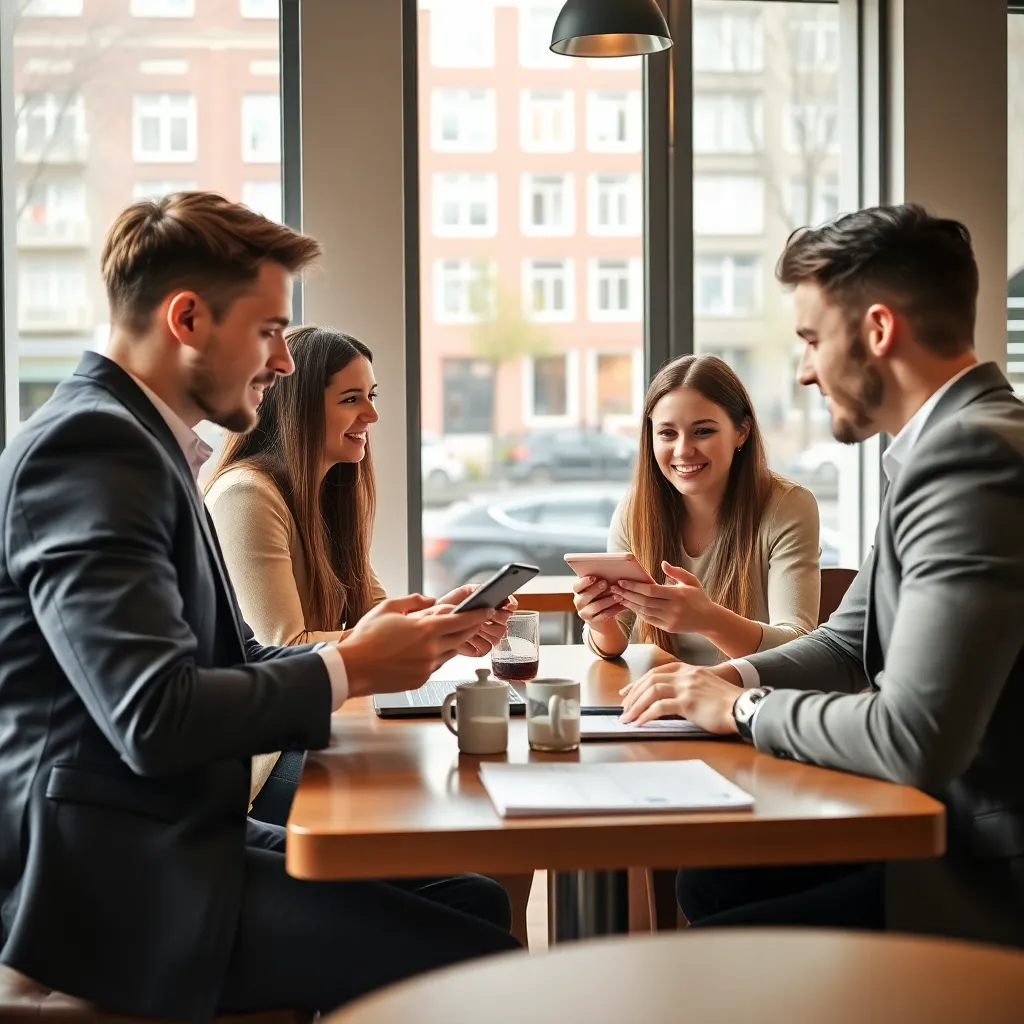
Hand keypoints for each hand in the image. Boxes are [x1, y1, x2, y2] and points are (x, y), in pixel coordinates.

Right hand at [338, 594, 492, 697]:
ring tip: (447, 634)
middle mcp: (431, 649)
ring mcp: (427, 667)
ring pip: (450, 652)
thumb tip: (429, 600)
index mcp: (425, 629)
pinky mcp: (421, 679)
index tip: (486, 610)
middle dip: (471, 627)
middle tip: (475, 620)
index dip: (477, 614)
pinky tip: (426, 650)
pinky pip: (436, 665)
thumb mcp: (388, 608)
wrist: (353, 668)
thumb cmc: (366, 638)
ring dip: (453, 642)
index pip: (461, 620)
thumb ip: (413, 600)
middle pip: (462, 637)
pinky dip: (437, 656)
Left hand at [434, 586, 517, 656]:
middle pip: (504, 623)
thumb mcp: (464, 593)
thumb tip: (487, 593)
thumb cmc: (451, 605)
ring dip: (486, 631)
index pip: (509, 606)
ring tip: (474, 625)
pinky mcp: (479, 649)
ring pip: (497, 636)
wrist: (436, 619)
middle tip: (483, 616)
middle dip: (495, 619)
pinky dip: (477, 642)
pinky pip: (486, 648)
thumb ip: (477, 590)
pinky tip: (469, 636)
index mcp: (492, 606)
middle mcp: (493, 622)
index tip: (508, 606)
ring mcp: (487, 636)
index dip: (510, 605)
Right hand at [572, 575, 623, 624]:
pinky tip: (621, 605)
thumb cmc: (601, 595)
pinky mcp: (593, 621)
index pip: (577, 586)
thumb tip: (610, 570)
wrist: (601, 613)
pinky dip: (613, 610)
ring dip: (607, 600)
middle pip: (584, 596)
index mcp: (578, 591)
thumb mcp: (597, 586)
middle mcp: (579, 602)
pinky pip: (603, 615)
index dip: (584, 582)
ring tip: (618, 596)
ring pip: (595, 606)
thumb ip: (599, 579)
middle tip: (606, 583)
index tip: (593, 577)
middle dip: (596, 589)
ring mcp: (585, 613)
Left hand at [612, 562, 715, 634]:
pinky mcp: (668, 628)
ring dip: (630, 604)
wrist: (709, 620)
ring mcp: (670, 620)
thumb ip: (676, 572)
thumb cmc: (699, 597)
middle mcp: (673, 609)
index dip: (635, 586)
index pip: (651, 590)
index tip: (622, 581)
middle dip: (627, 595)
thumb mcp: (691, 581)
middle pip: (644, 602)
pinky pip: (649, 620)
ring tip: (618, 597)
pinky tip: (631, 605)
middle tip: (614, 588)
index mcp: (678, 595)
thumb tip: (663, 563)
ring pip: (645, 612)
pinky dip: (639, 613)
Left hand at [619, 662, 741, 732]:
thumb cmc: (728, 702)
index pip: (657, 672)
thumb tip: (669, 702)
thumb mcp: (706, 687)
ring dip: (636, 706)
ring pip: (651, 691)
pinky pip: (659, 707)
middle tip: (624, 708)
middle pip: (650, 680)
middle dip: (633, 695)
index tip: (627, 692)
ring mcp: (686, 687)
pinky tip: (640, 723)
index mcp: (689, 670)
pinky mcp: (687, 702)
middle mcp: (685, 675)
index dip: (639, 682)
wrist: (744, 707)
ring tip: (627, 718)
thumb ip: (688, 688)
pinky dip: (646, 715)